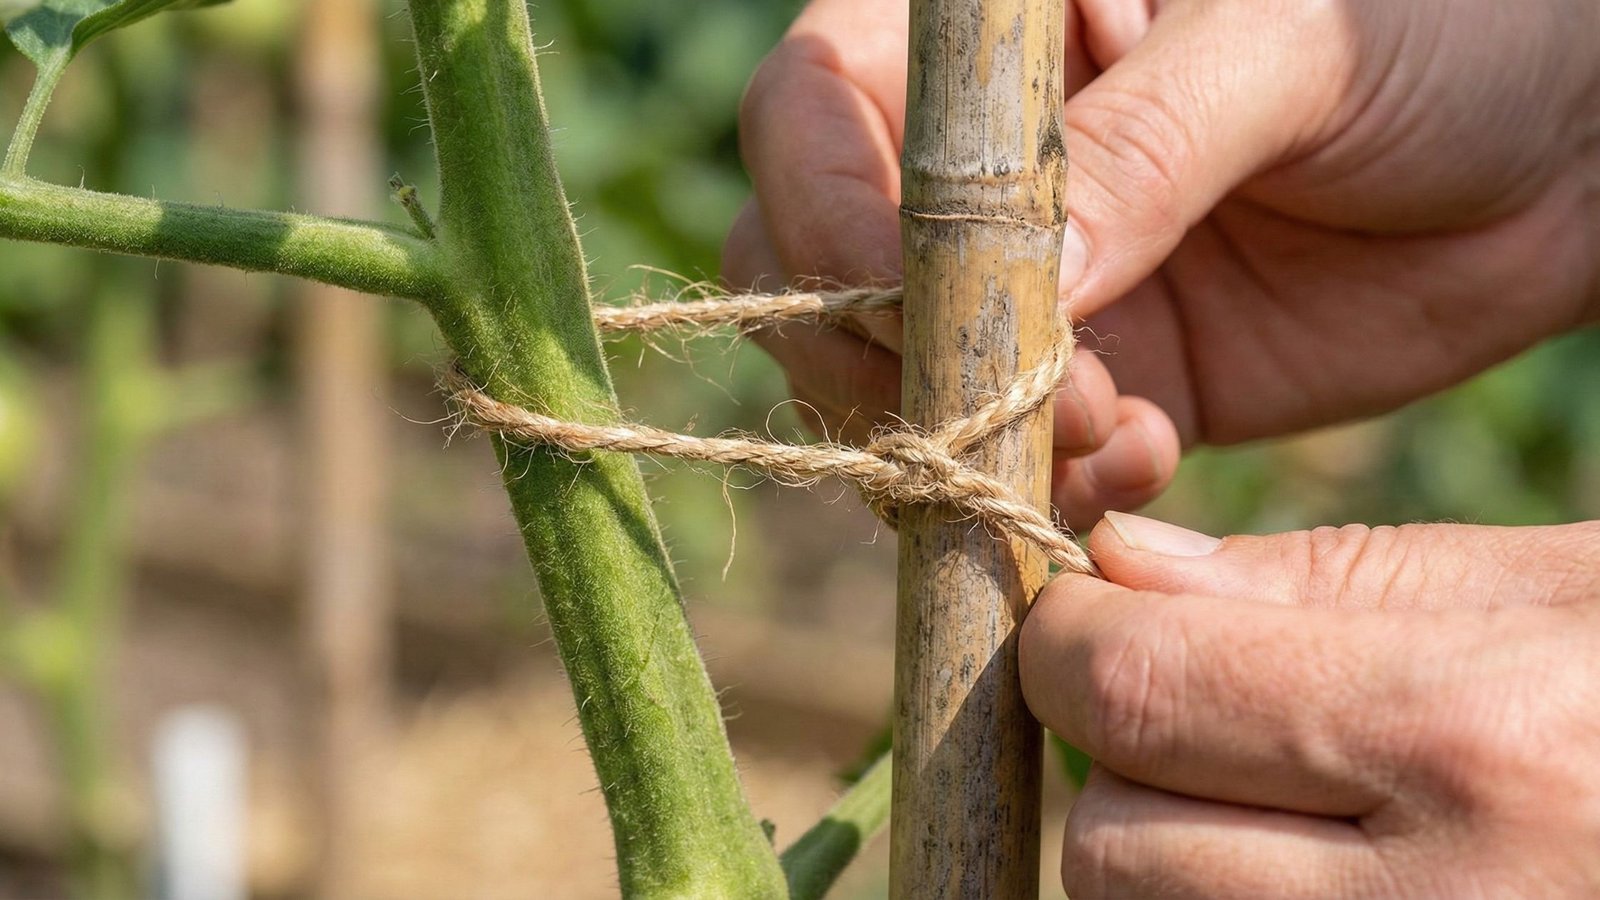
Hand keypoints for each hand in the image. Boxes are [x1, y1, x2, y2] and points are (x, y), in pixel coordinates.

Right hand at [726, 0, 1599, 526]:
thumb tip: (1034, 274)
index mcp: (993, 35)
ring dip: (969, 436)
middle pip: (810, 264)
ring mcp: (1029, 280)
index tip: (903, 299)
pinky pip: (1007, 456)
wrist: (1567, 146)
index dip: (825, 209)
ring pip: (891, 381)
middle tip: (1014, 397)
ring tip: (1117, 438)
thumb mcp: (1295, 45)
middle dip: (881, 353)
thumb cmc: (1446, 23)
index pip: (813, 110)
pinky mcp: (1098, 379)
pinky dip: (1043, 486)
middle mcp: (977, 162)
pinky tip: (1145, 461)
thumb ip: (1154, 143)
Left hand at [1021, 513, 1599, 896]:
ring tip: (1273, 803)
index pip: (1128, 690)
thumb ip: (1324, 582)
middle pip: (1109, 845)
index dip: (1068, 639)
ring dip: (1158, 857)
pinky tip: (1307, 869)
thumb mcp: (1558, 592)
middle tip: (1194, 715)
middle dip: (1112, 763)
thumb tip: (1119, 565)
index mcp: (1475, 743)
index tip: (1087, 612)